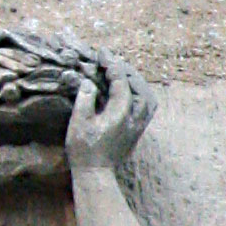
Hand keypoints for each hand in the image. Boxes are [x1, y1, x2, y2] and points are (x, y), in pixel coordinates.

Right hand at [66, 59, 140, 178]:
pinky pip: (147, 107)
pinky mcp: (137, 130)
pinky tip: (130, 92)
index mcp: (121, 112)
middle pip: (137, 85)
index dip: (111, 64)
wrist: (96, 173)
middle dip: (124, 70)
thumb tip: (89, 82)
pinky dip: (140, 94)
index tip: (101, 53)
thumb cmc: (84, 149)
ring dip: (135, 82)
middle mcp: (135, 116)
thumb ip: (85, 98)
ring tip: (122, 73)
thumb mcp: (79, 122)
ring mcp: (139, 124)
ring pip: (146, 96)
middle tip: (109, 60)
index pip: (120, 81)